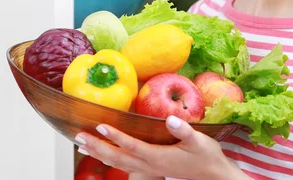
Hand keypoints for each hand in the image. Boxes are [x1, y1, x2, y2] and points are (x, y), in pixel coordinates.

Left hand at [75, 115, 238, 179]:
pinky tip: (104, 154)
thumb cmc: (206, 156)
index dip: (115, 136)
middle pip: (117, 157)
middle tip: (78, 136)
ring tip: (83, 145)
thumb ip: (184, 130)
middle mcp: (149, 165)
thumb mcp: (198, 140)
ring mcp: (149, 169)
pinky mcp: (151, 170)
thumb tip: (171, 119)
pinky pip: (125, 166)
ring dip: (99, 154)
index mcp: (157, 157)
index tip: (100, 126)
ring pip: (118, 164)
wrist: (213, 175)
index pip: (131, 146)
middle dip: (97, 147)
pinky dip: (110, 159)